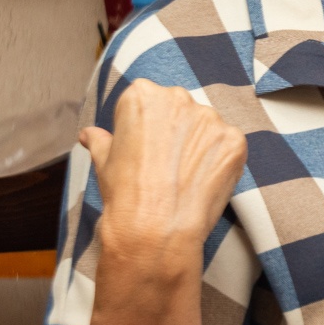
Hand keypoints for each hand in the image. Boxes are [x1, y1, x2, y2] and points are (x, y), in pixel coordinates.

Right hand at [80, 78, 246, 262]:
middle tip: (164, 164)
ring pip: (206, 127)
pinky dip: (219, 162)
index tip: (142, 148)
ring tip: (184, 175)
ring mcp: (211, 119)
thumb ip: (101, 139)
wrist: (154, 229)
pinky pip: (227, 146)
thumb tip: (89, 134)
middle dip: (174, 131)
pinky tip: (203, 181)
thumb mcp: (103, 161)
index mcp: (143, 95)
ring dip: (199, 145)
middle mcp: (179, 98)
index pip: (147, 101)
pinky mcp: (234, 141)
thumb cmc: (125, 193)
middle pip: (179, 110)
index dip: (143, 128)